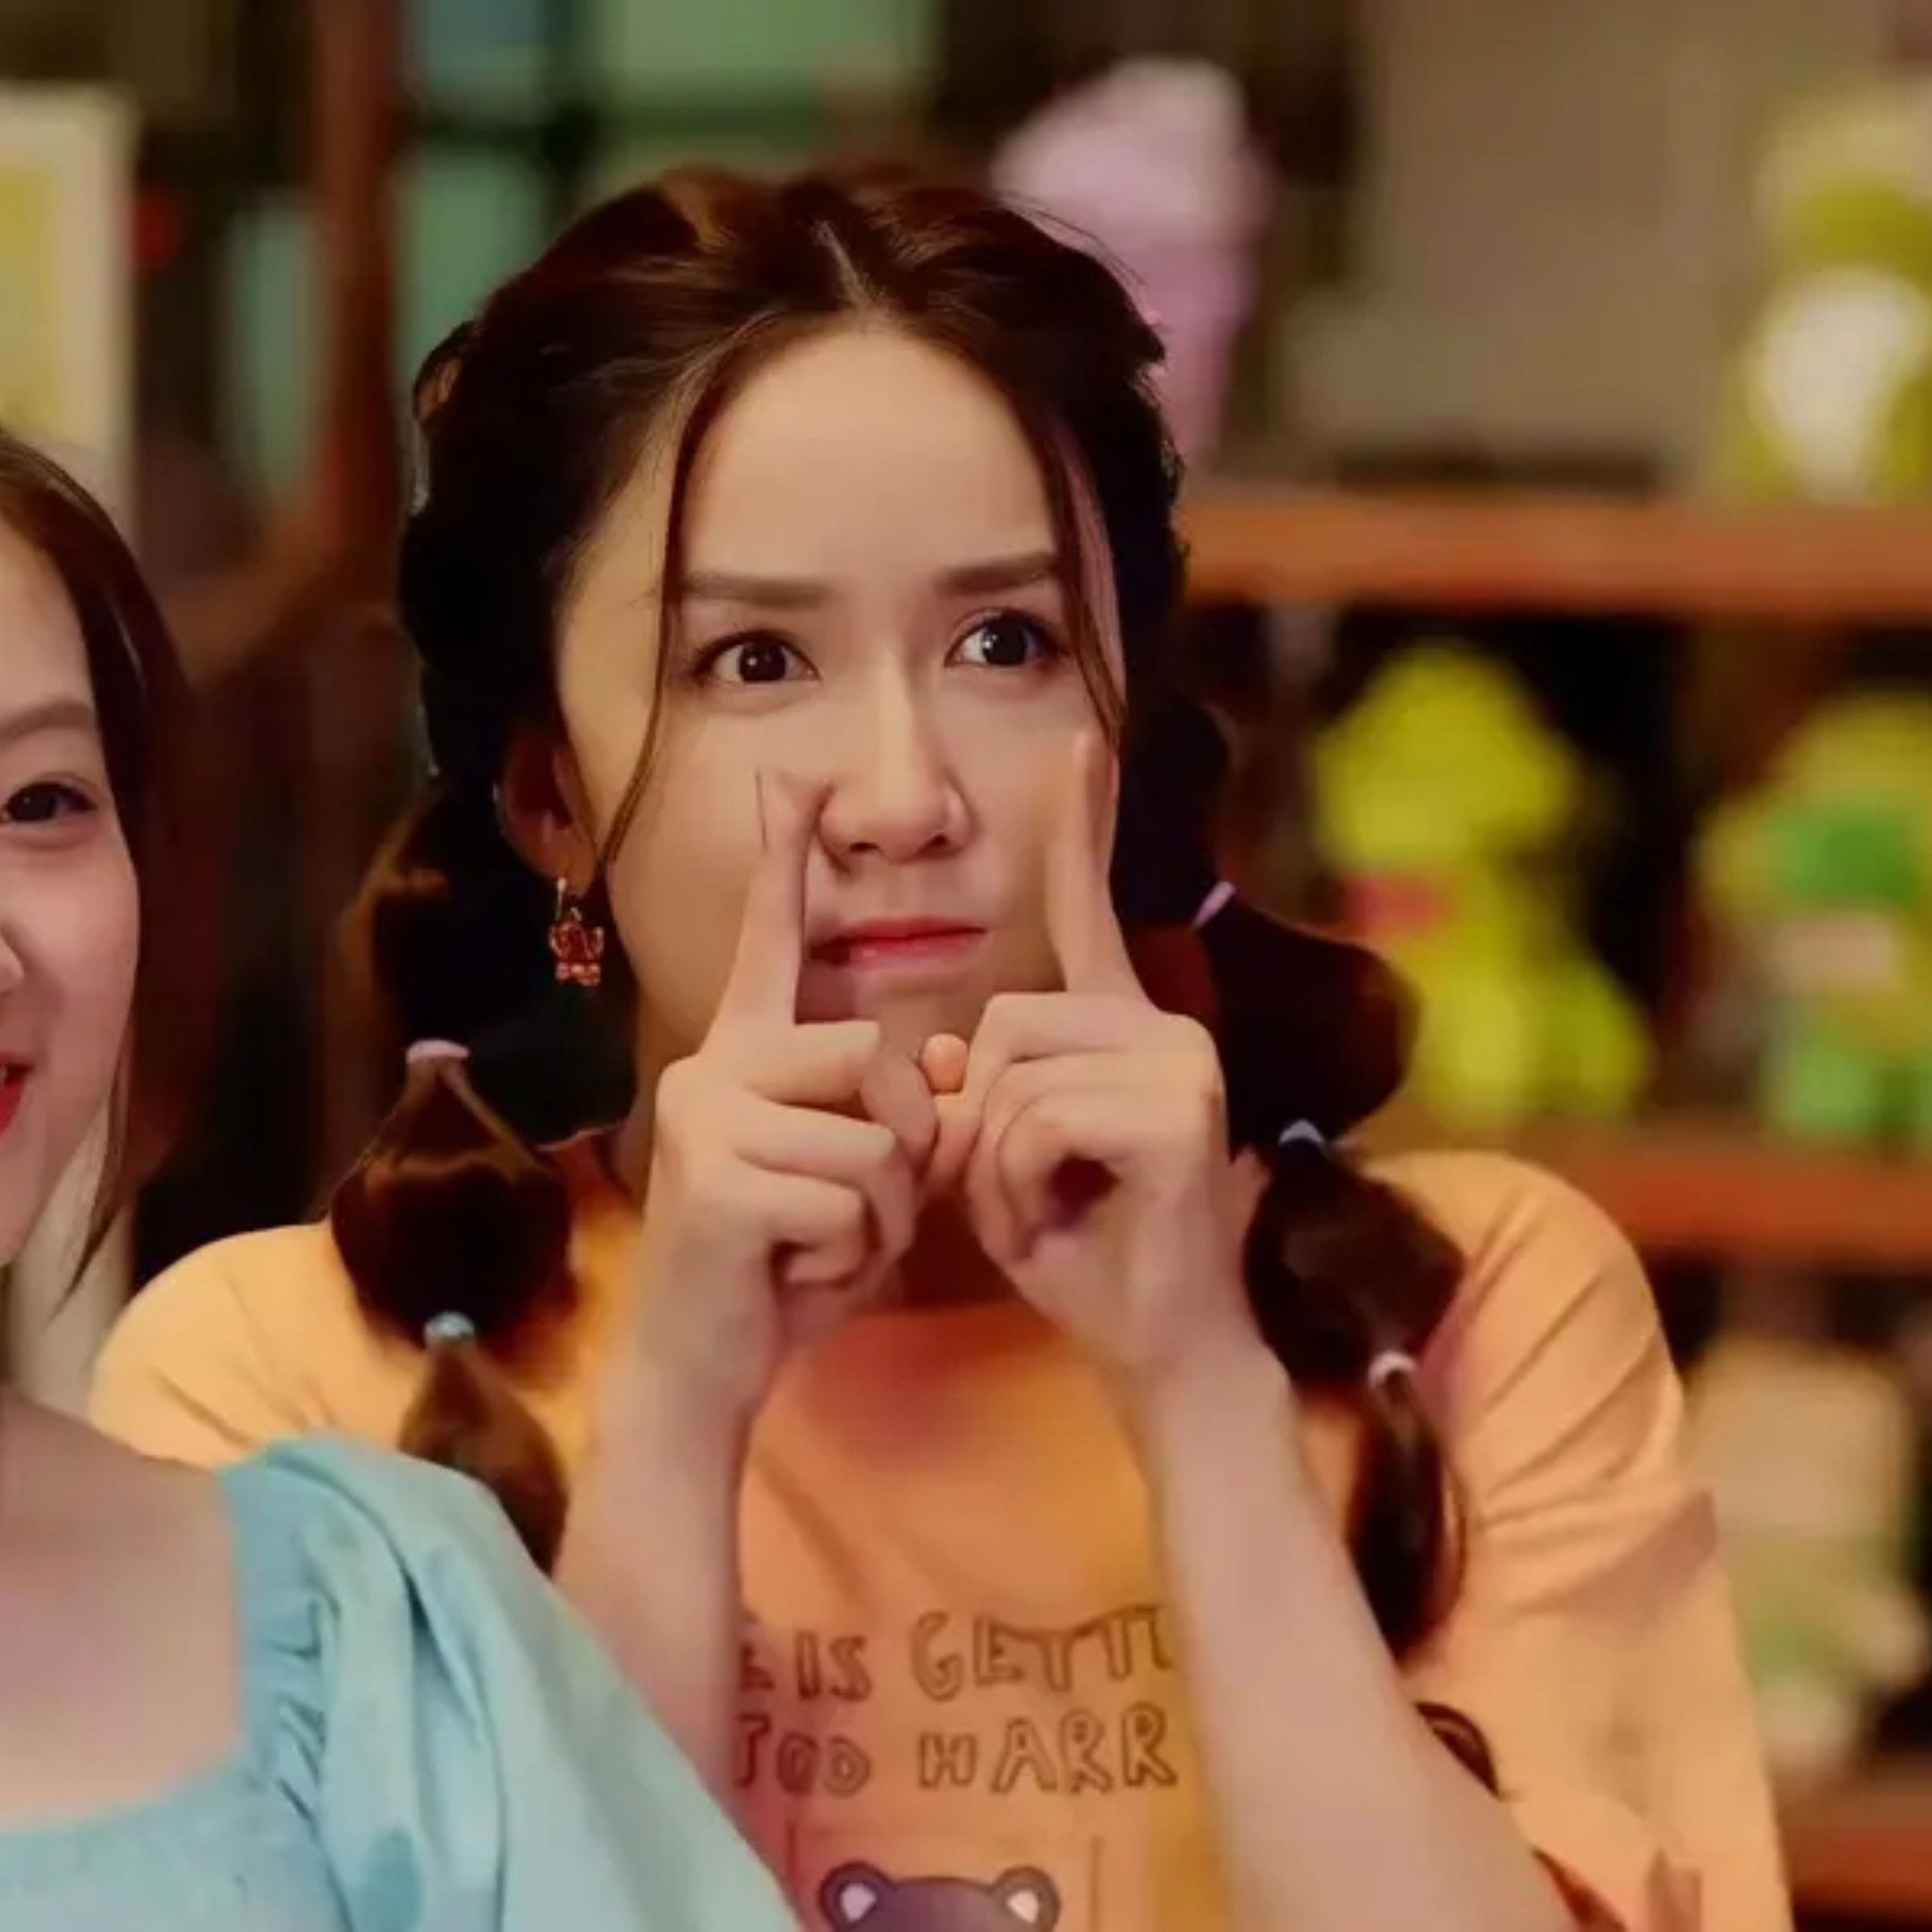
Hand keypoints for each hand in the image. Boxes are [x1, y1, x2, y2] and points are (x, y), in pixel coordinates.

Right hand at [626, 773, 941, 1429]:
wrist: (698, 1364)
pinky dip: (849, 1257)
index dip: (782, 863)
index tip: (794, 779)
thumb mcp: (846, 1184)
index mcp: (741, 1057)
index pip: (767, 946)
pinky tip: (793, 1276)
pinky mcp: (715, 1177)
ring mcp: (705, 1118)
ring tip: (817, 1253)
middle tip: (847, 1220)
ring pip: (874, 1142)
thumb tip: (943, 1075)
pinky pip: (849, 1201)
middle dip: (900, 1153)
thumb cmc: (778, 1272)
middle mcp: (712, 1068)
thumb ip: (884, 1121)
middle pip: (874, 1060)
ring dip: (879, 1222)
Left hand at [927, 732, 1261, 1401]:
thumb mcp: (1002, 1159)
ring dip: (997, 1164)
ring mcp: (1177, 1062)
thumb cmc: (1079, 1250)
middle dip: (978, 1123)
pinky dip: (1023, 1185)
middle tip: (1026, 1191)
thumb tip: (941, 1057)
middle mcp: (1161, 1026)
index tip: (1078, 741)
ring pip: (1010, 1078)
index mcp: (1121, 1027)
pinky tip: (1068, 1216)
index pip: (1088, 911)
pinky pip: (1036, 1121)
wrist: (1155, 1342)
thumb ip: (977, 1093)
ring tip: (1049, 1209)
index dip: (1079, 828)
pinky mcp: (1174, 1109)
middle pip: (999, 1024)